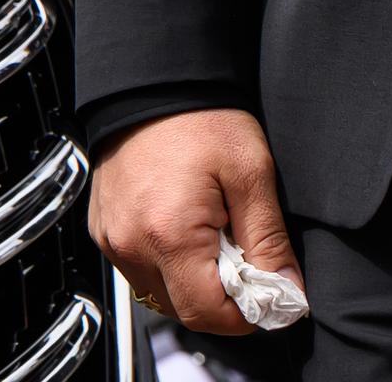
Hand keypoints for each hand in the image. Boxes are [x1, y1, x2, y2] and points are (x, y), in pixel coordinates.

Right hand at [88, 107, 304, 337]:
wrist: (158, 77)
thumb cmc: (204, 117)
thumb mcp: (252, 171)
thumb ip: (269, 238)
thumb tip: (287, 290)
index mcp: (169, 235)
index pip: (207, 314)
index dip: (244, 315)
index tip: (268, 295)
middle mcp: (131, 245)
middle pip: (181, 307)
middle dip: (220, 296)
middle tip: (246, 254)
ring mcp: (113, 239)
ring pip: (159, 290)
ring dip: (192, 278)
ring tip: (216, 231)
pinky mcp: (104, 228)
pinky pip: (139, 266)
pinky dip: (167, 259)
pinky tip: (188, 223)